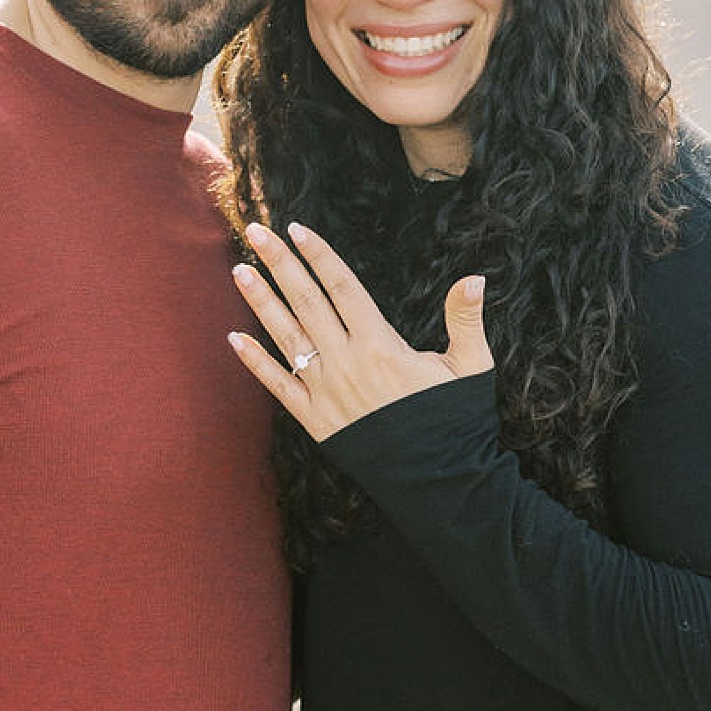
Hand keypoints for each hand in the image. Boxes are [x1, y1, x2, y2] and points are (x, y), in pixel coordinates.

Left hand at [228, 222, 491, 441]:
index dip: (319, 255)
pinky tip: (233, 338)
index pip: (342, 287)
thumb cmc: (456, 423)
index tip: (298, 228)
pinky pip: (278, 385)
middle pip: (306, 302)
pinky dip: (255, 361)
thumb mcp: (471, 367)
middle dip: (280, 264)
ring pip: (286, 337)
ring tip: (240, 270)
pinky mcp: (315, 420)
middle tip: (256, 231)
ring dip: (260, 302)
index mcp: (381, 345)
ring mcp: (326, 391)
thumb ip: (466, 319)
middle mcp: (346, 362)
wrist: (438, 481)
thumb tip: (476, 278)